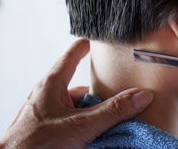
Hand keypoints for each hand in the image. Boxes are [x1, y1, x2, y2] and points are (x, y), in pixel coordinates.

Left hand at [0, 39, 153, 148]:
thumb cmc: (37, 144)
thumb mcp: (81, 126)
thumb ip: (112, 112)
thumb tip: (140, 96)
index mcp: (52, 83)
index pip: (72, 54)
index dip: (87, 45)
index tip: (98, 38)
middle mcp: (47, 94)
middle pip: (78, 86)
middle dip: (97, 92)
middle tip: (117, 94)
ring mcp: (45, 112)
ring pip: (74, 106)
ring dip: (90, 113)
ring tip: (108, 121)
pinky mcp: (44, 127)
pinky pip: (68, 120)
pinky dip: (82, 124)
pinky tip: (92, 134)